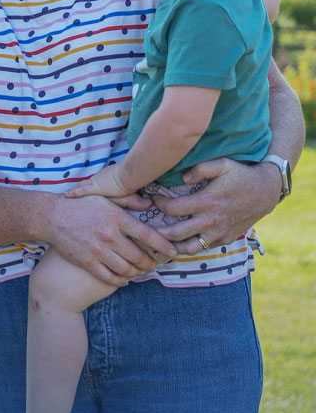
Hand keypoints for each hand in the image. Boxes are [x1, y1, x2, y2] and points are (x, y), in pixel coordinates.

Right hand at [44, 193, 175, 286]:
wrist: (50, 217)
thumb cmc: (79, 205)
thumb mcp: (104, 196)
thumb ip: (128, 200)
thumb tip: (149, 203)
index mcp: (117, 218)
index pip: (148, 235)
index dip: (164, 246)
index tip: (172, 252)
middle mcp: (109, 236)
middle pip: (139, 257)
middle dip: (151, 263)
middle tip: (155, 264)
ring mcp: (97, 251)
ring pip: (127, 270)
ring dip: (137, 273)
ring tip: (140, 270)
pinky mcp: (86, 262)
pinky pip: (109, 277)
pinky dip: (121, 280)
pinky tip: (125, 277)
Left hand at [63, 163, 127, 198]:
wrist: (130, 175)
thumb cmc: (131, 177)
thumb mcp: (129, 181)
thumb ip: (131, 188)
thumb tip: (143, 195)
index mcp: (106, 176)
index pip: (96, 180)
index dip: (89, 183)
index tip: (84, 185)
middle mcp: (100, 178)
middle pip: (86, 182)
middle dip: (79, 185)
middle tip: (71, 189)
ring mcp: (97, 182)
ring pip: (82, 185)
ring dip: (74, 188)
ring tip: (66, 194)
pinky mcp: (95, 188)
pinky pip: (82, 190)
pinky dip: (74, 193)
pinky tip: (66, 195)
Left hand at [152, 158, 280, 250]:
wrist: (266, 191)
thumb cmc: (241, 175)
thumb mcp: (223, 164)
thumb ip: (201, 168)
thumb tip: (181, 177)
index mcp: (207, 202)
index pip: (172, 209)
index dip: (157, 203)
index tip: (152, 197)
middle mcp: (211, 221)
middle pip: (175, 234)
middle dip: (156, 232)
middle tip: (144, 226)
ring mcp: (219, 233)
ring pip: (189, 248)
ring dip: (171, 246)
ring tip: (157, 241)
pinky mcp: (225, 239)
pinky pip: (203, 248)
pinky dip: (188, 247)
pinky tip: (177, 242)